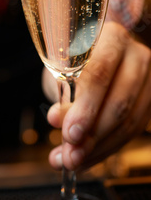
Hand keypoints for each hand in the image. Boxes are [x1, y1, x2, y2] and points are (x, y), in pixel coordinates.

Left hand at [46, 21, 150, 170]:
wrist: (96, 52)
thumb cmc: (76, 57)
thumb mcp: (63, 68)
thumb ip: (63, 93)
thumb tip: (57, 120)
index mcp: (111, 37)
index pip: (99, 74)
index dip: (85, 108)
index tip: (68, 134)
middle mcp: (137, 55)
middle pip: (119, 102)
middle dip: (92, 136)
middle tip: (69, 156)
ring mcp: (149, 79)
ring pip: (129, 122)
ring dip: (98, 149)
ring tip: (72, 162)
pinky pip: (133, 130)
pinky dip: (108, 148)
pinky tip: (88, 158)